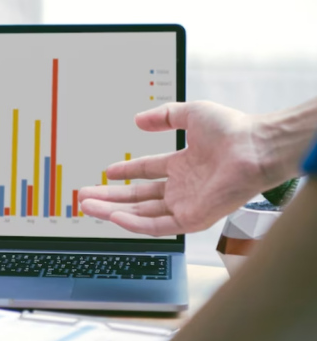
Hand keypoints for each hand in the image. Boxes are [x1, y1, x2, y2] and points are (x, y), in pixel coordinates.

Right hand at [78, 101, 275, 235]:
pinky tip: (114, 217)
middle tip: (85, 196)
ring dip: (112, 211)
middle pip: (138, 197)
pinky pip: (157, 226)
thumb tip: (137, 120)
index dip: (126, 171)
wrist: (256, 148)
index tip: (107, 172)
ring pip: (141, 214)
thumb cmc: (234, 130)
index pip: (147, 172)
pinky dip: (133, 223)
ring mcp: (187, 205)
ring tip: (87, 207)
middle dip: (109, 197)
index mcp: (184, 166)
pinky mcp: (192, 219)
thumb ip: (163, 116)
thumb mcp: (191, 114)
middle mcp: (183, 188)